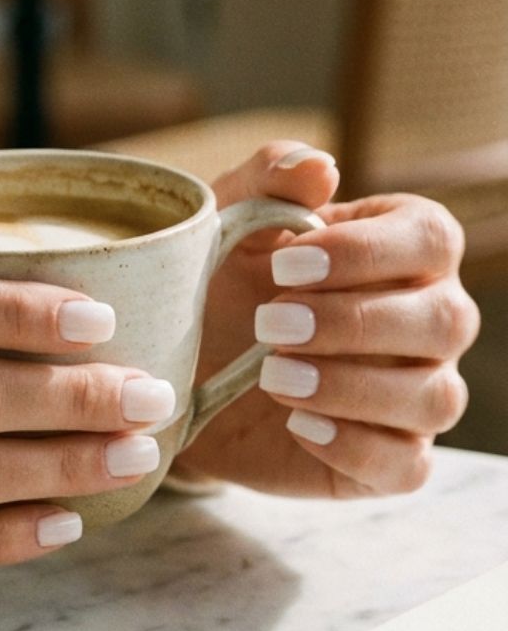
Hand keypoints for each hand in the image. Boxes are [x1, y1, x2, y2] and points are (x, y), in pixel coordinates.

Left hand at [173, 144, 479, 495]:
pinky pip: (408, 465)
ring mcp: (417, 392)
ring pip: (434, 396)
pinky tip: (298, 425)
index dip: (365, 253)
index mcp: (405, 247)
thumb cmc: (223, 283)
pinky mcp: (390, 458)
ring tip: (273, 376)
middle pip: (445, 320)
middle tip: (269, 324)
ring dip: (353, 387)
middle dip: (354, 322)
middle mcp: (430, 319)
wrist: (185, 371)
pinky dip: (356, 447)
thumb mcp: (227, 224)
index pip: (431, 238)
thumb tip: (317, 166)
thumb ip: (267, 182)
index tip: (285, 267)